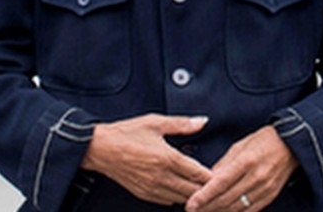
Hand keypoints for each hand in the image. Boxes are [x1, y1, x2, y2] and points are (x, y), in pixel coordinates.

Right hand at [80, 114, 212, 205]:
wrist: (99, 149)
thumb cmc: (127, 133)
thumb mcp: (156, 122)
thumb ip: (182, 124)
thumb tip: (203, 121)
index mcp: (167, 158)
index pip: (198, 173)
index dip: (212, 176)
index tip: (223, 173)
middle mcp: (161, 177)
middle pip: (192, 191)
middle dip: (205, 188)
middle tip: (216, 183)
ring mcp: (151, 188)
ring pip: (180, 199)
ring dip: (191, 194)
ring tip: (200, 187)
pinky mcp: (143, 194)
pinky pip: (167, 201)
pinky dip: (177, 197)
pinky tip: (181, 189)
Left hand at [186, 126, 297, 211]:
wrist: (292, 145)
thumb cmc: (265, 141)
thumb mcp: (241, 145)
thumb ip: (223, 164)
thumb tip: (206, 179)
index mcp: (247, 161)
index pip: (221, 183)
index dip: (204, 196)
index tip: (190, 204)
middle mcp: (256, 177)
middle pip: (226, 199)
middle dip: (206, 207)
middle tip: (191, 211)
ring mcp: (264, 189)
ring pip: (235, 208)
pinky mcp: (269, 197)